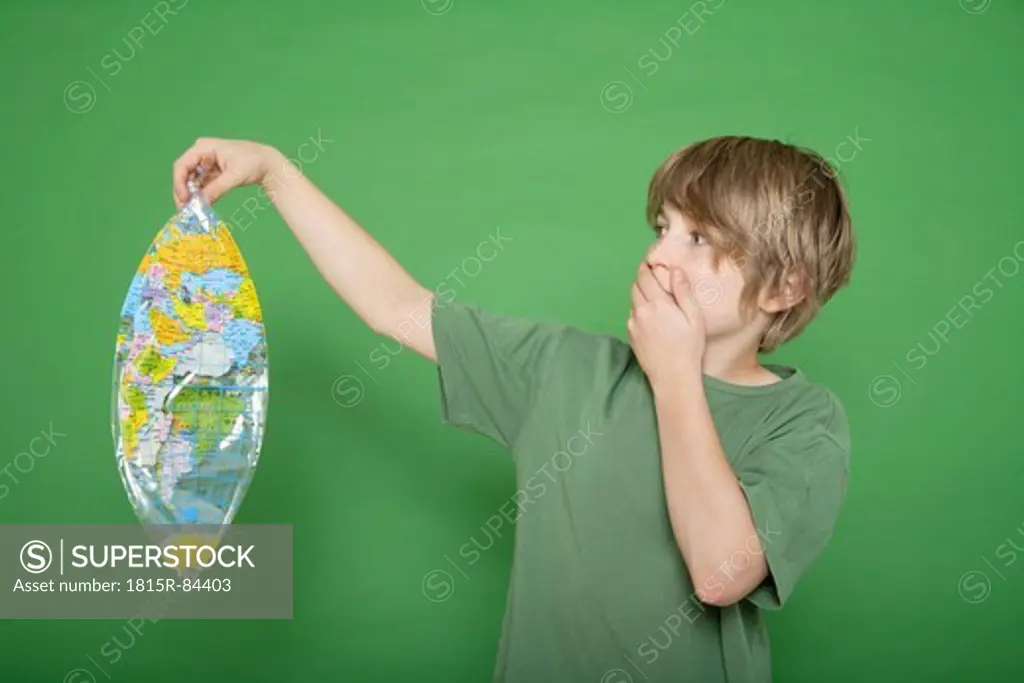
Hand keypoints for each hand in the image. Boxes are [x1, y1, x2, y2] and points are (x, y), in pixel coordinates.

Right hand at [172, 137, 281, 208]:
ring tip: (191, 211)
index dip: (179, 182)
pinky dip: (200, 195)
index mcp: (204, 147)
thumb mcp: (234, 176)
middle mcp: (201, 153)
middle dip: (183, 192)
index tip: (183, 199)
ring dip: (191, 195)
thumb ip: (217, 189)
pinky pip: (202, 185)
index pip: (182, 165)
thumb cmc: (253, 162)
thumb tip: (201, 203)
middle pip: (184, 173)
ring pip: (192, 181)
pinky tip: (201, 206)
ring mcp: (206, 163)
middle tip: (183, 210)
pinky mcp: (212, 173)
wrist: (268, 163)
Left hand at [627, 263, 706, 386]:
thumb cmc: (688, 346)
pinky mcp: (630, 336)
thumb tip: (675, 270)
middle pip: (635, 287)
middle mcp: (640, 311)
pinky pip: (632, 318)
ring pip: (633, 302)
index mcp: (656, 303)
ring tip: (656, 303)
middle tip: (654, 280)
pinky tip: (653, 321)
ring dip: (641, 297)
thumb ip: (683, 291)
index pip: (644, 277)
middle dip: (642, 280)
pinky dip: (639, 313)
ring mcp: (633, 325)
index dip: (646, 268)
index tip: (650, 264)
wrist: (673, 375)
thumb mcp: (693, 316)